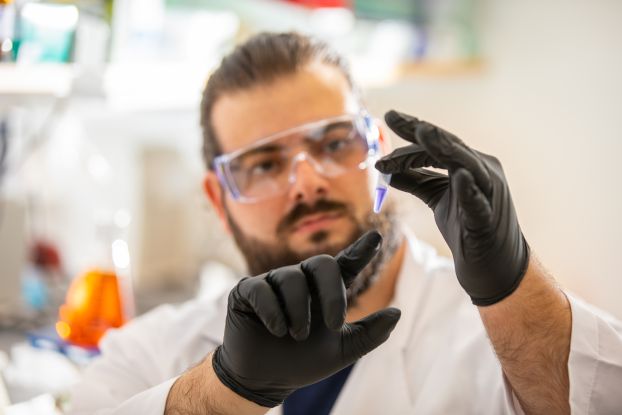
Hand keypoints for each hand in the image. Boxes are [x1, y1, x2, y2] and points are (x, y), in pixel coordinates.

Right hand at [212, 231, 400, 406]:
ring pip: (291, 279)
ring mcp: (273, 283)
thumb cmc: (302, 362)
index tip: (376, 238)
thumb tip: (397, 312)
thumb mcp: (342, 351)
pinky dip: (273, 312)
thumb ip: (370, 333)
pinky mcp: (247, 291)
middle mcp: (301, 280)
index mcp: (325, 291)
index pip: (346, 264)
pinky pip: (262, 289)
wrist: (264, 380)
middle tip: (333, 324)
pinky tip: (276, 330)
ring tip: (296, 336)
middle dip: (331, 293)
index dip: (361, 250)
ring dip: (299, 312)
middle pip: (321, 264)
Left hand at [375, 110, 529, 305]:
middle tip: (394, 118)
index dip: (413, 130)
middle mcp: (482, 171)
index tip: (390, 116)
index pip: (438, 143)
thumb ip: (416, 182)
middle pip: (448, 146)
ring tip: (423, 132)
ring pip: (466, 164)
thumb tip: (387, 171)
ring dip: (444, 148)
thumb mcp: (436, 199)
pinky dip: (469, 189)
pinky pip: (479, 202)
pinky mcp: (488, 219)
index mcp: (469, 164)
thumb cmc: (467, 226)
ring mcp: (489, 193)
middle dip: (421, 131)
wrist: (494, 265)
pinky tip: (459, 176)